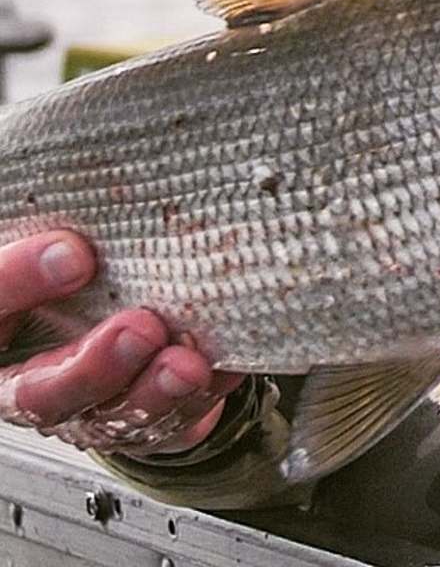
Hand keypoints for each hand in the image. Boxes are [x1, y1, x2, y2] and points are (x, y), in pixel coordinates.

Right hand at [0, 231, 243, 454]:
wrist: (117, 319)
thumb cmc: (81, 274)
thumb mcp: (62, 246)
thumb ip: (65, 231)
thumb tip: (91, 205)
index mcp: (0, 326)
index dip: (20, 283)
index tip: (73, 251)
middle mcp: (26, 381)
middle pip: (40, 392)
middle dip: (94, 364)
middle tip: (141, 328)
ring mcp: (83, 412)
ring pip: (110, 418)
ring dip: (155, 392)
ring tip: (188, 364)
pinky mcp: (135, 428)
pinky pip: (168, 424)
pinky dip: (200, 397)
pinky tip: (223, 369)